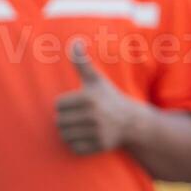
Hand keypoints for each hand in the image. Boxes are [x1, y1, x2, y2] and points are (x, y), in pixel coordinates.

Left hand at [55, 40, 140, 154]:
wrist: (132, 121)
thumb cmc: (108, 97)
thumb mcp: (96, 79)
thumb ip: (82, 62)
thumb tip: (75, 42)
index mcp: (89, 97)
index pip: (58, 105)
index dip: (67, 104)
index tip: (81, 103)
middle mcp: (94, 114)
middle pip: (59, 122)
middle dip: (68, 119)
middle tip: (82, 116)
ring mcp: (98, 131)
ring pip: (65, 136)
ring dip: (71, 132)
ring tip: (84, 126)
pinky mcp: (100, 145)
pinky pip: (75, 148)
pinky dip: (79, 144)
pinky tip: (89, 136)